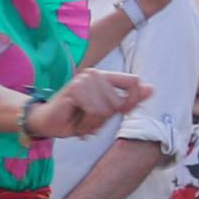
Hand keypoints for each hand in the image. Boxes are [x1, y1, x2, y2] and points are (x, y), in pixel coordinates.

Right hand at [28, 70, 152, 140]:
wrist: (46, 122)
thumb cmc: (75, 117)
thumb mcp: (105, 111)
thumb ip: (127, 100)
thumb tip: (152, 89)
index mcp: (103, 76)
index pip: (134, 81)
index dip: (133, 100)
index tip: (122, 112)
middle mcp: (94, 74)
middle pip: (119, 102)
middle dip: (106, 119)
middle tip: (90, 121)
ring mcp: (84, 80)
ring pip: (107, 109)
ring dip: (95, 123)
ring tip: (82, 122)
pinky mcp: (75, 89)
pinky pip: (95, 112)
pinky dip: (87, 124)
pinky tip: (76, 122)